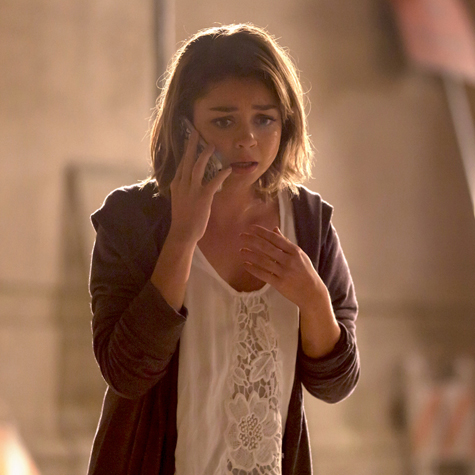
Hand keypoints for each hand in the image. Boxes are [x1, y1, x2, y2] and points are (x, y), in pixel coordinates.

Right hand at [169, 129, 230, 243]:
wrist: (183, 233)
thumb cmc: (182, 218)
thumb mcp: (179, 199)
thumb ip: (184, 188)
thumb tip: (189, 181)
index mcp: (176, 184)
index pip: (181, 163)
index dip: (185, 151)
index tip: (189, 140)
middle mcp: (182, 184)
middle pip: (187, 160)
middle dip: (191, 145)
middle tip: (195, 132)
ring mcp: (192, 190)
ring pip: (197, 167)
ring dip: (205, 155)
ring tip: (212, 145)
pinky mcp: (202, 197)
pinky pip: (213, 182)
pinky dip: (221, 174)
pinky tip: (228, 169)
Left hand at [240, 225, 325, 311]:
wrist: (312, 293)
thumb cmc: (305, 272)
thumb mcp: (299, 255)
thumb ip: (285, 242)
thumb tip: (274, 229)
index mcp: (294, 251)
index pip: (275, 238)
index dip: (262, 232)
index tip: (251, 228)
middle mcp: (289, 260)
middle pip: (267, 248)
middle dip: (252, 240)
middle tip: (241, 236)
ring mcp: (284, 272)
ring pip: (263, 261)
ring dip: (250, 254)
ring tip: (241, 250)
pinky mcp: (279, 284)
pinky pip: (263, 275)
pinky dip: (253, 269)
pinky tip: (245, 264)